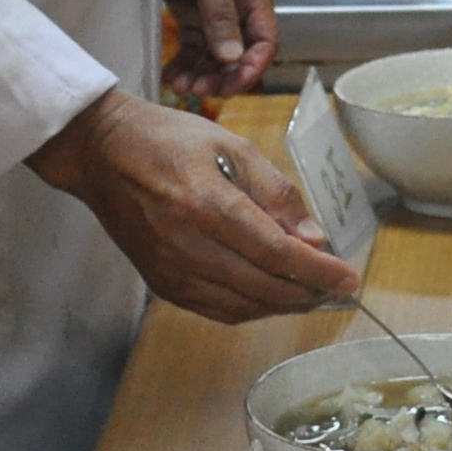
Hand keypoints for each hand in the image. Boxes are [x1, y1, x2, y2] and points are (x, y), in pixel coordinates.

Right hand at [27, 88, 359, 320]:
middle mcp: (187, 246)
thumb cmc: (169, 140)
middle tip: (338, 287)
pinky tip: (273, 296)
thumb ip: (276, 192)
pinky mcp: (162, 285)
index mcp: (206, 204)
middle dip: (310, 293)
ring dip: (284, 306)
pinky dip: (252, 309)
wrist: (101, 154)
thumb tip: (313, 239)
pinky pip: (217, 310)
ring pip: (243, 307)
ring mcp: (171, 271)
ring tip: (313, 293)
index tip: (350, 277)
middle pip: (264, 288)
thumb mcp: (231, 146)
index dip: (319, 272)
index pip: (277, 253)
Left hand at [158, 0, 275, 93]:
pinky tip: (172, 74)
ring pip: (215, 52)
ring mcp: (213, 7)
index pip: (265, 41)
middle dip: (223, 75)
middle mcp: (238, 3)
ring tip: (180, 86)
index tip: (230, 87)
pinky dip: (186, 60)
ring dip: (202, 72)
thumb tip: (233, 57)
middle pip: (240, 52)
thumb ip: (219, 13)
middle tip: (197, 90)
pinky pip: (193, 43)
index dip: (252, 67)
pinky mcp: (189, 7)